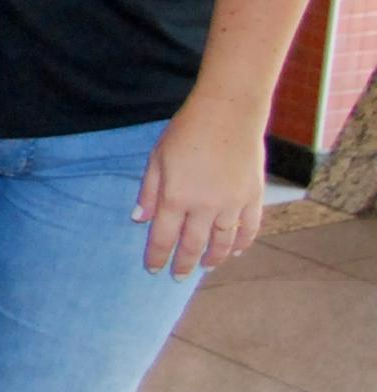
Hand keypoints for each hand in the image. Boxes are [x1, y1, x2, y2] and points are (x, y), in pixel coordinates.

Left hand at [136, 97, 267, 279]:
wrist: (228, 113)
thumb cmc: (186, 132)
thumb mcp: (157, 159)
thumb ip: (149, 192)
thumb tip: (139, 220)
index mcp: (176, 197)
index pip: (164, 238)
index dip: (158, 257)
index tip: (154, 270)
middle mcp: (205, 206)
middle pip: (193, 245)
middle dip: (183, 264)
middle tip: (178, 277)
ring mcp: (232, 203)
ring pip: (223, 242)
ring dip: (213, 258)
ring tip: (205, 267)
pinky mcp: (253, 197)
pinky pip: (249, 228)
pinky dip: (242, 243)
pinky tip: (235, 252)